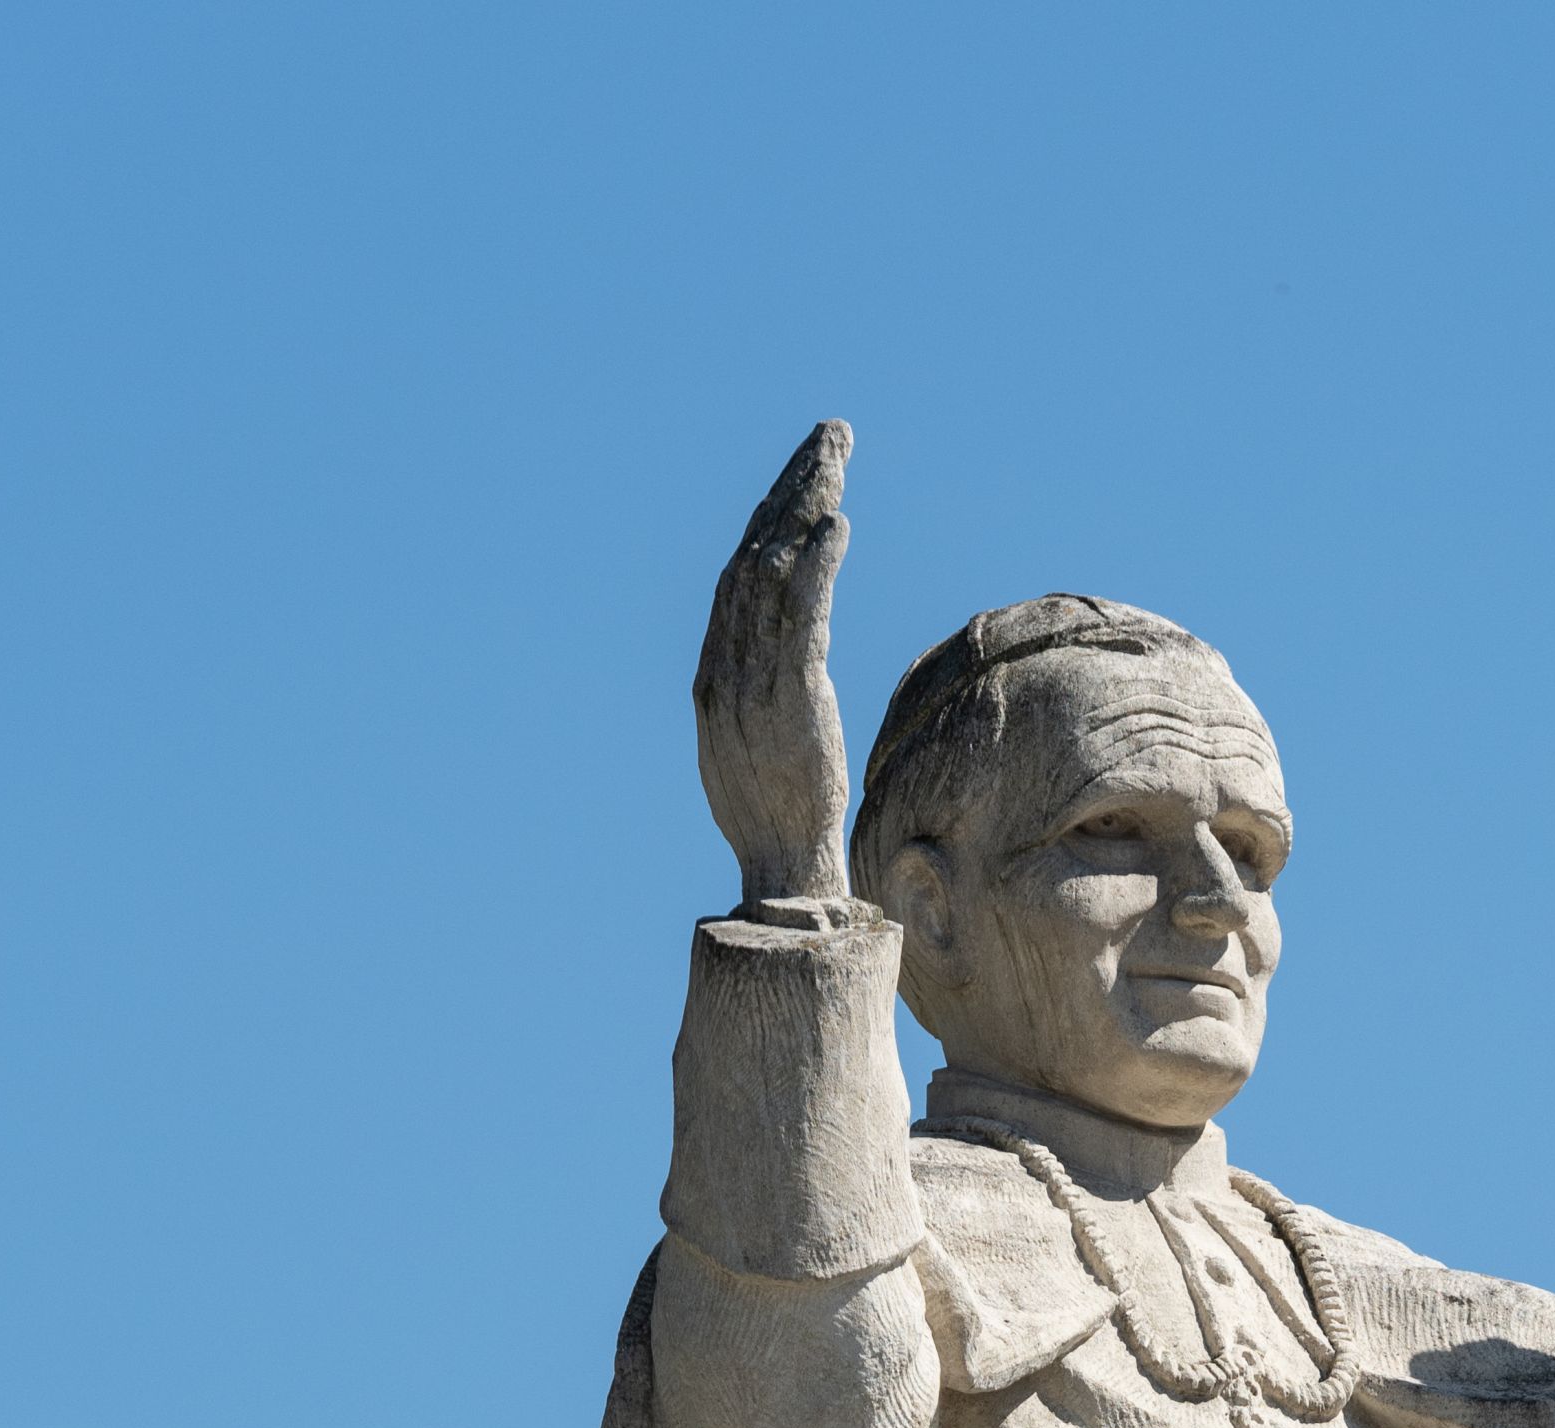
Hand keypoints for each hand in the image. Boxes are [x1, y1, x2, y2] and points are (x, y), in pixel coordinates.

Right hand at [693, 422, 853, 914]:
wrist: (779, 868)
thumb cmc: (777, 817)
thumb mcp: (757, 741)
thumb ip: (760, 689)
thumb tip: (775, 656)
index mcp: (714, 673)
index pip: (741, 574)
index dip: (772, 515)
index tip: (805, 471)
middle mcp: (725, 667)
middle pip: (754, 553)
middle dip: (792, 486)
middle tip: (830, 432)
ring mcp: (752, 681)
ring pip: (773, 572)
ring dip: (806, 507)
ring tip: (839, 456)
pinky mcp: (789, 698)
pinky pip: (802, 619)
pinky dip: (816, 567)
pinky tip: (840, 525)